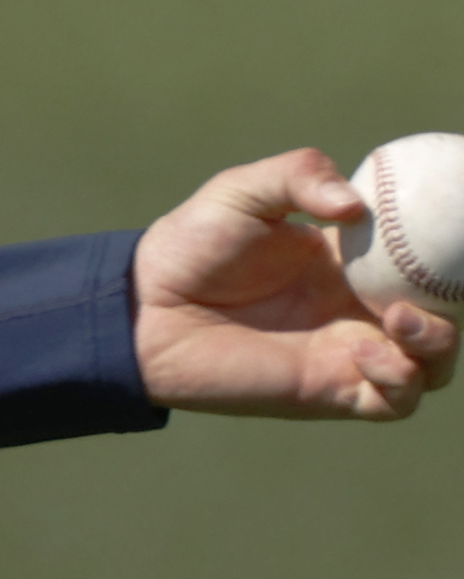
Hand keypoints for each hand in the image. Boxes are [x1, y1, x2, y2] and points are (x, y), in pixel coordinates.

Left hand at [134, 149, 458, 418]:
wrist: (144, 309)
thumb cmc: (189, 247)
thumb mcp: (242, 192)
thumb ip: (298, 177)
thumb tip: (354, 208)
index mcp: (351, 260)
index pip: (426, 259)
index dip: (449, 252)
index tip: (453, 233)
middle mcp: (359, 307)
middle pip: (445, 315)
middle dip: (454, 306)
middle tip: (421, 289)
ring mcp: (349, 352)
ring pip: (434, 364)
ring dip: (437, 344)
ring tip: (395, 320)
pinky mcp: (329, 391)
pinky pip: (395, 402)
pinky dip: (399, 382)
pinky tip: (362, 353)